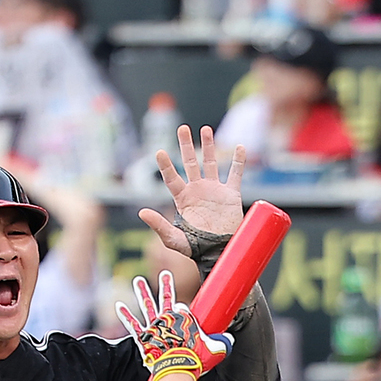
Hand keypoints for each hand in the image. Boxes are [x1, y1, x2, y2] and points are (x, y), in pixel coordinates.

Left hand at [115, 270, 228, 380]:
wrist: (177, 368)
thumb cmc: (195, 360)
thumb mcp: (213, 350)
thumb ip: (221, 344)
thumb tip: (229, 341)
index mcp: (184, 320)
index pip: (183, 308)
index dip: (183, 308)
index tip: (183, 308)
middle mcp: (168, 320)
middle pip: (166, 298)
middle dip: (166, 285)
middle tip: (165, 274)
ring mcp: (154, 327)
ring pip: (147, 305)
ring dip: (142, 292)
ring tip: (138, 280)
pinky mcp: (143, 337)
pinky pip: (133, 324)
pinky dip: (126, 315)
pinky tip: (120, 305)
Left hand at [138, 129, 246, 257]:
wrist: (219, 252)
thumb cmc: (195, 248)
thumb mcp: (173, 239)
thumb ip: (158, 225)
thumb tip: (141, 212)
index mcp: (183, 199)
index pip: (171, 178)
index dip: (165, 165)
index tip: (159, 152)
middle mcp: (197, 191)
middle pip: (190, 163)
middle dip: (185, 146)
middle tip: (182, 128)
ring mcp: (214, 190)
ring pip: (210, 163)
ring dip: (208, 146)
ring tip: (205, 129)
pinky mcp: (231, 194)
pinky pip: (235, 174)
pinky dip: (238, 161)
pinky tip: (239, 147)